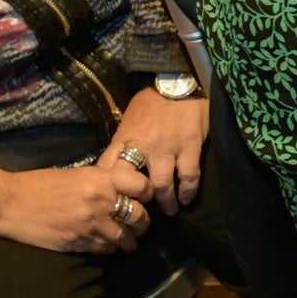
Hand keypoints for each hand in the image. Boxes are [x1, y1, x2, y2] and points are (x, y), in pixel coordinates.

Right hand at [0, 158, 154, 254]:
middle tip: (141, 225)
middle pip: (139, 215)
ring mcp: (91, 224)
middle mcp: (100, 201)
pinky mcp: (79, 242)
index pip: (142, 186)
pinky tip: (109, 246)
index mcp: (100, 179)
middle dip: (144, 222)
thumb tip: (125, 186)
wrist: (10, 203)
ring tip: (130, 242)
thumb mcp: (77, 174)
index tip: (146, 198)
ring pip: (126, 237)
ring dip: (131, 241)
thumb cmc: (40, 184)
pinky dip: (111, 249)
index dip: (148, 193)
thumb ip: (102, 180)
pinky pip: (106, 249)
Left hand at [106, 83, 210, 212]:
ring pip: (162, 185)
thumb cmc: (151, 104)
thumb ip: (122, 144)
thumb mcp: (128, 121)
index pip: (107, 170)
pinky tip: (186, 198)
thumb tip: (111, 168)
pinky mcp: (189, 146)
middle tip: (144, 213)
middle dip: (138, 202)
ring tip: (170, 210)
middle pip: (133, 184)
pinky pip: (189, 177)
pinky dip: (187, 192)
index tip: (112, 203)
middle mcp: (143, 146)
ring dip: (166, 203)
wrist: (177, 84)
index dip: (108, 190)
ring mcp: (167, 148)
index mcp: (124, 139)